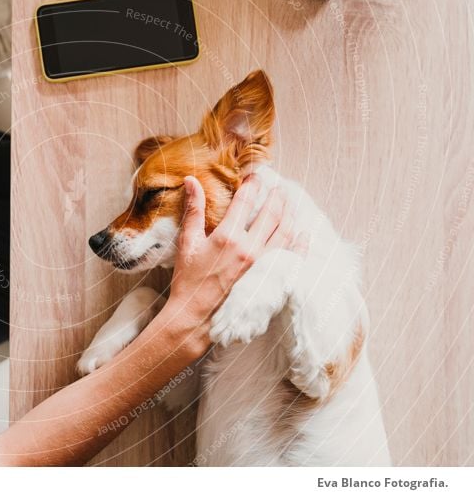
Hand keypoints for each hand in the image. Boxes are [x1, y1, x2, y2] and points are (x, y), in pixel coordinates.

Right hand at [168, 175, 307, 323]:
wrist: (195, 316)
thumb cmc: (188, 280)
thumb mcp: (187, 243)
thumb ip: (193, 210)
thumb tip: (191, 180)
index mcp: (227, 236)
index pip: (245, 200)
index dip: (252, 184)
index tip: (255, 175)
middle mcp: (249, 248)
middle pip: (271, 213)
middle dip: (276, 196)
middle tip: (278, 187)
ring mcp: (262, 265)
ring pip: (285, 232)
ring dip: (290, 214)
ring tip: (290, 203)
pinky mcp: (268, 279)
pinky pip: (292, 257)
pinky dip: (300, 243)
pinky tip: (303, 234)